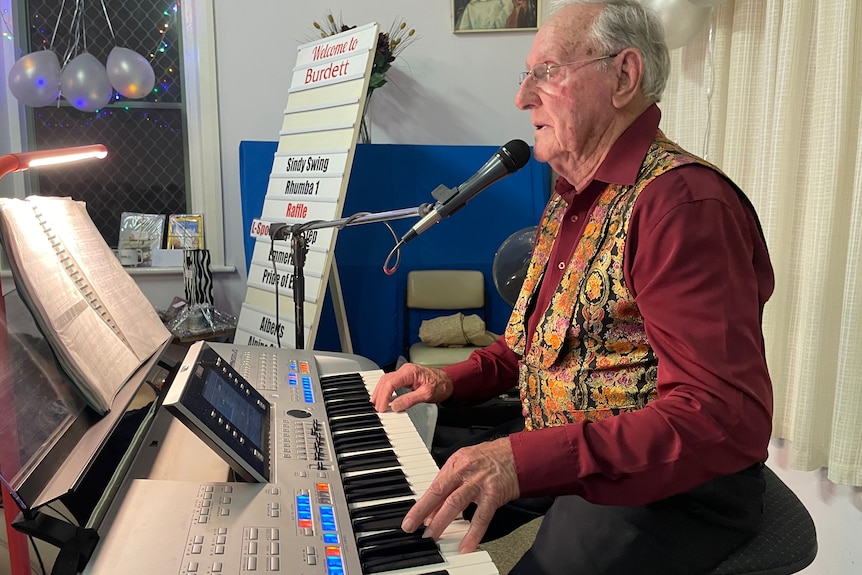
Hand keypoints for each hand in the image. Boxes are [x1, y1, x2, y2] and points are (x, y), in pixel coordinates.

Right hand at [370, 363, 453, 412]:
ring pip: (386, 380)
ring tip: (376, 403)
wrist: (448, 381)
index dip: (384, 396)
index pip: (390, 383)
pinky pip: (390, 382)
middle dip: (379, 395)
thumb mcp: (426, 394)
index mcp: (410, 372)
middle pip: (386, 381)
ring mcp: (404, 373)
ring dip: (380, 392)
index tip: (382, 407)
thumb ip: (409, 400)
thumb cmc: (440, 385)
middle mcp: (405, 370)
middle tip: (377, 408)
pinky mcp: (404, 377)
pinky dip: (385, 390)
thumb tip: (395, 406)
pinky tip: (383, 397)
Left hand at [401, 437, 519, 553]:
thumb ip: (449, 484)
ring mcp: (479, 483)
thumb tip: (432, 510)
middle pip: (440, 493)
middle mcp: (466, 471)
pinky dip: (473, 533)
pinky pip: (482, 516)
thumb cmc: (492, 458)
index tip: (411, 520)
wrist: (518, 453)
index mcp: (456, 463)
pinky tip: (466, 545)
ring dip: (442, 521)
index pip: (435, 486)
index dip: (422, 505)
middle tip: (413, 528)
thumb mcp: (466, 463)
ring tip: (433, 536)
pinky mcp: (494, 494)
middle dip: (424, 512)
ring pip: (456, 503)